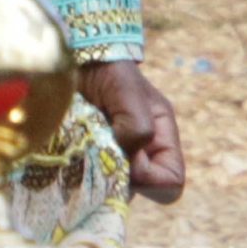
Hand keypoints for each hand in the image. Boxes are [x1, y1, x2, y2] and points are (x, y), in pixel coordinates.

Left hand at [78, 59, 184, 203]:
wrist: (78, 58)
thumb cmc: (108, 70)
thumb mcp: (129, 94)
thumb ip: (138, 129)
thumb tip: (131, 164)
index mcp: (162, 138)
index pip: (172, 182)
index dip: (150, 179)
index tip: (127, 157)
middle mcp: (142, 152)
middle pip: (140, 189)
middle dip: (120, 177)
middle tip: (100, 150)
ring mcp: (117, 155)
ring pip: (114, 186)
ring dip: (98, 172)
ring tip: (84, 144)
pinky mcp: (94, 155)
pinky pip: (92, 177)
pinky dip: (82, 168)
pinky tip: (74, 147)